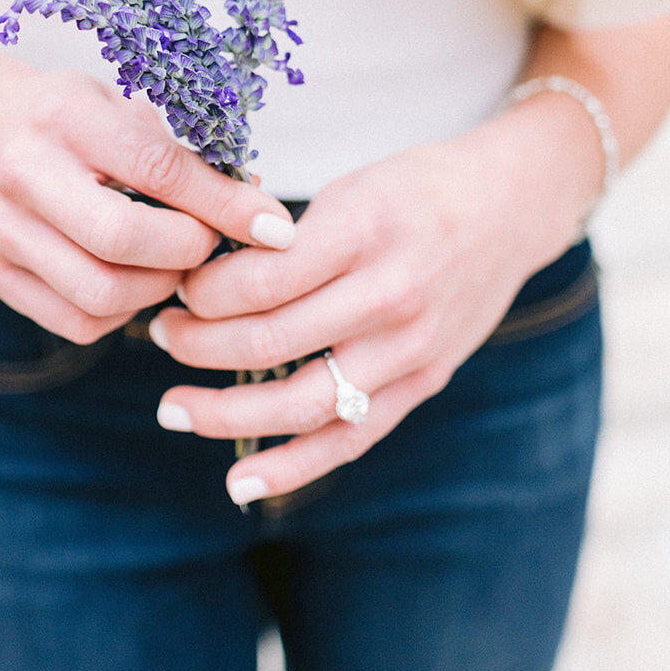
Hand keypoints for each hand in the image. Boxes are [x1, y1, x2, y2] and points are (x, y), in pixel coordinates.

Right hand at [0, 64, 296, 344]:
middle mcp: (23, 173)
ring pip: (101, 294)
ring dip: (159, 289)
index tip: (274, 227)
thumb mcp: (124, 107)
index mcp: (66, 117)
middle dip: (188, 252)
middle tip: (212, 244)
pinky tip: (133, 278)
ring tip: (174, 263)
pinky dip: (123, 312)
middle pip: (121, 240)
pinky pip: (79, 322)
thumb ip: (185, 156)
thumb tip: (260, 215)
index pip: (156, 168)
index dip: (223, 204)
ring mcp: (2, 231)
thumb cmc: (73, 117)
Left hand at [150, 105, 598, 502]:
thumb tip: (199, 269)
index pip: (261, 281)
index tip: (176, 285)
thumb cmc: (414, 189)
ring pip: (303, 403)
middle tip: (160, 337)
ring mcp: (410, 349)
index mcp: (364, 231)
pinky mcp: (423, 384)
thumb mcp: (350, 187)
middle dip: (198, 346)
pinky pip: (350, 439)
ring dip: (226, 414)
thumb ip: (284, 234)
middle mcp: (390, 295)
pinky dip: (293, 467)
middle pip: (270, 343)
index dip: (203, 292)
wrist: (509, 207)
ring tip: (173, 407)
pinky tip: (240, 483)